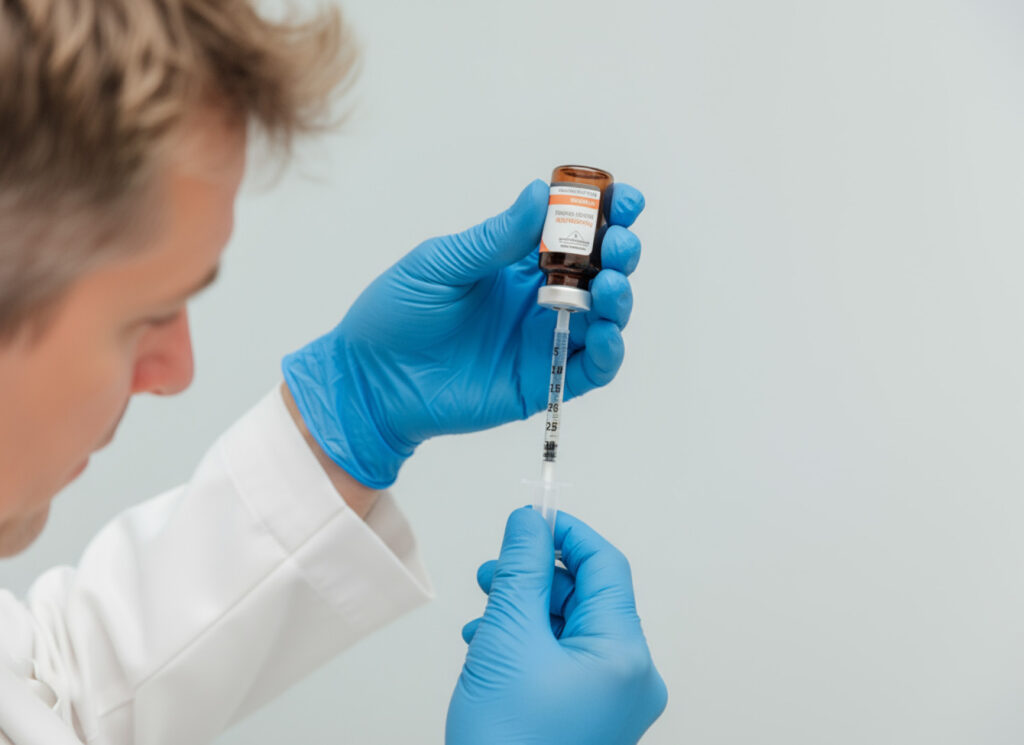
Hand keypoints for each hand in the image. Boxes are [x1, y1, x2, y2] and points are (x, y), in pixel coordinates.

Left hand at [282, 179, 644, 487]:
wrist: (369, 380)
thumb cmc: (395, 314)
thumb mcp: (441, 264)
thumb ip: (494, 238)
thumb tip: (539, 193)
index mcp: (515, 261)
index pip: (572, 231)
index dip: (603, 213)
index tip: (624, 199)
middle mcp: (537, 297)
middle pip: (599, 270)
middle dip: (619, 251)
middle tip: (620, 242)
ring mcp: (541, 339)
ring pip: (604, 318)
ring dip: (619, 299)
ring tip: (609, 284)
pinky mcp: (541, 380)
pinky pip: (588, 368)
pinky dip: (607, 351)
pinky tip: (604, 333)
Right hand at [446, 508, 667, 744]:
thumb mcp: (506, 638)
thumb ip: (520, 571)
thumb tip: (528, 523)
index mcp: (624, 654)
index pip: (605, 566)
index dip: (566, 534)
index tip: (530, 519)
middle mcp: (630, 678)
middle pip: (588, 597)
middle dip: (537, 578)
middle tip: (494, 572)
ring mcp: (613, 703)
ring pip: (572, 629)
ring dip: (527, 612)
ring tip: (484, 618)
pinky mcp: (591, 718)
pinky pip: (566, 661)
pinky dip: (530, 645)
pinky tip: (492, 648)